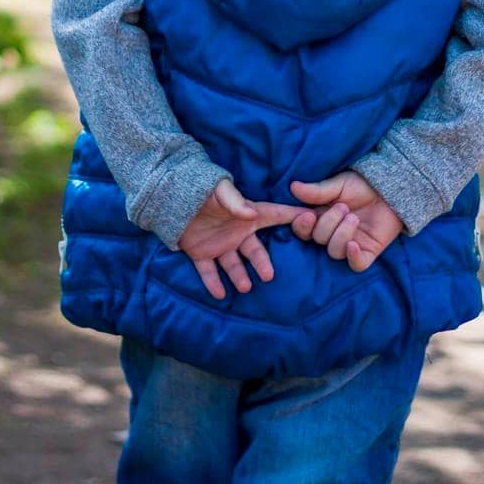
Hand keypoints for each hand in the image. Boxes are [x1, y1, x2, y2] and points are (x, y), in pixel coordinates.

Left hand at [178, 178, 299, 300]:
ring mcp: (219, 245)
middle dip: (262, 263)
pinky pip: (208, 272)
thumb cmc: (202, 189)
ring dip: (239, 277)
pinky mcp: (200, 254)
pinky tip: (220, 294)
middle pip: (254, 251)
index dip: (291, 216)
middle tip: (268, 276)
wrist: (172, 197)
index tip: (311, 219)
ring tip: (245, 287)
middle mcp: (236, 233)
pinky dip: (213, 283)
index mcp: (246, 215)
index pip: (273, 216)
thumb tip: (252, 214)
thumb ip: (236, 202)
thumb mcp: (221, 191)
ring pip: (233, 265)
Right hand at [289, 172, 403, 272]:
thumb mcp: (339, 184)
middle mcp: (331, 234)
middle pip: (318, 240)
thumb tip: (293, 187)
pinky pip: (356, 265)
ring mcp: (349, 245)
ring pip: (334, 251)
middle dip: (329, 223)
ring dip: (341, 234)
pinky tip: (354, 245)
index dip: (299, 225)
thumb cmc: (361, 185)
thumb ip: (317, 191)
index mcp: (320, 217)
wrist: (390, 189)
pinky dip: (353, 257)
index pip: (301, 228)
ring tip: (354, 217)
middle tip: (343, 207)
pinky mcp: (367, 253)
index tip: (303, 214)